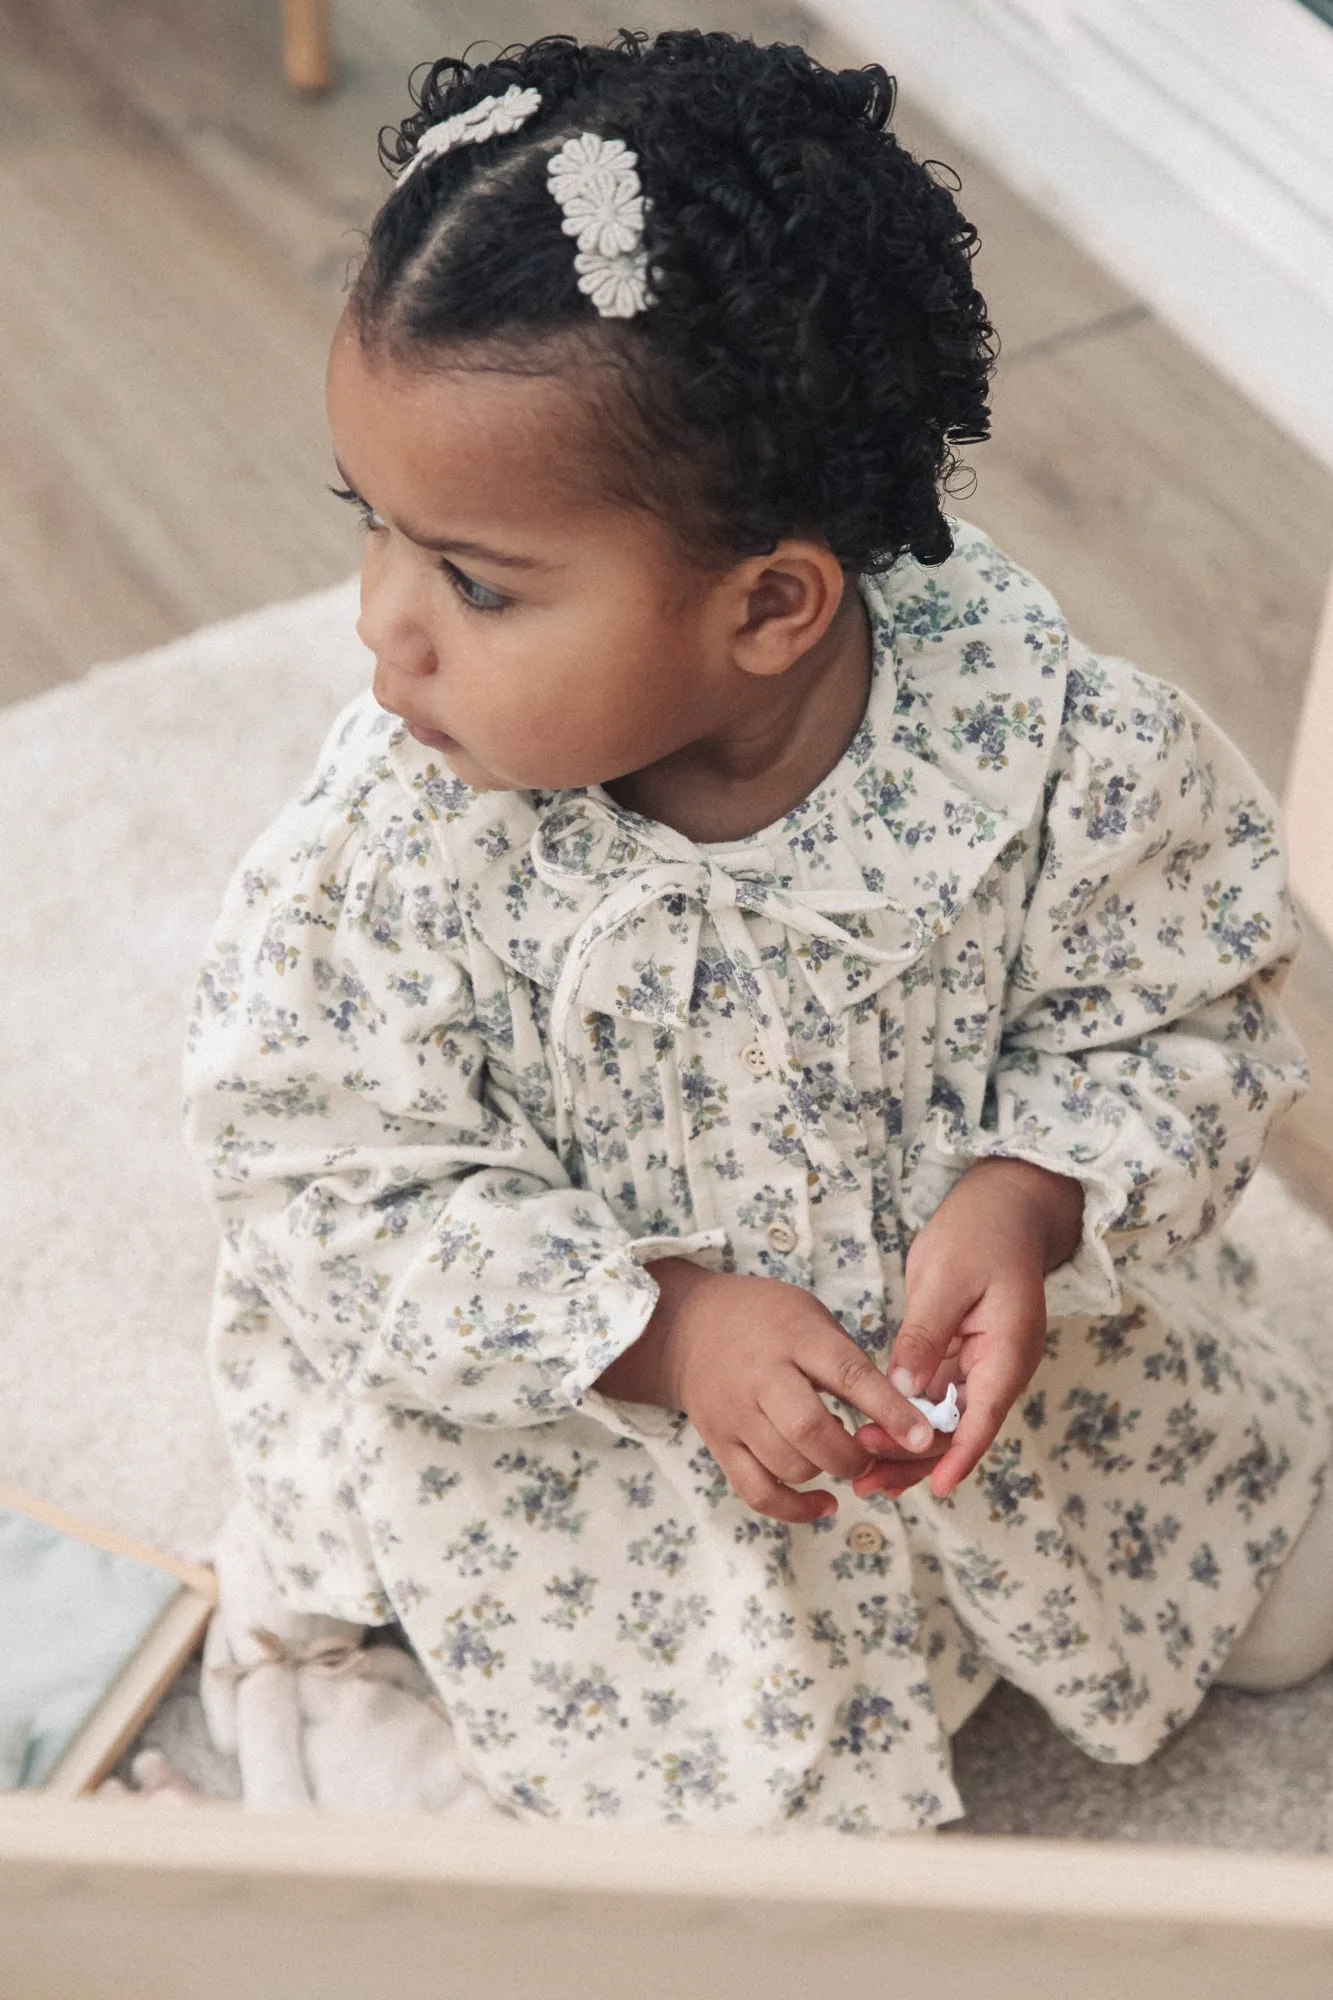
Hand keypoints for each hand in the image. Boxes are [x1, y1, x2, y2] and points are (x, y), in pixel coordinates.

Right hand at [594, 1260, 947, 1524]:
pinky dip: (795, 1508)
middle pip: (811, 1431)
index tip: (923, 1436)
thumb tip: (902, 1414)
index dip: (888, 1409)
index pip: (847, 1375)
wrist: (688, 1328)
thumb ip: (849, 1362)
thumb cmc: (766, 1320)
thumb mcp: (812, 1318)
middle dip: (853, 1455)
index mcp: (795, 1338)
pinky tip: (823, 1501)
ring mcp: (736, 1414)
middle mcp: (762, 1377)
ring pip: (789, 1465)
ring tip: (840, 1457)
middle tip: (872, 1454)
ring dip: (827, 1473)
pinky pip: (758, 1492)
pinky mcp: (720, 1444)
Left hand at [854, 1157, 1082, 1503]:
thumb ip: (923, 1336)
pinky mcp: (961, 1358)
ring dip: (910, 1449)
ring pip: (948, 1423)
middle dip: (918, 1460)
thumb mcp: (944, 1278)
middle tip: (865, 1478)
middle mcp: (1000, 1367)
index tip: (936, 1487)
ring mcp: (982, 1365)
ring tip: (864, 1473)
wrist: (1003, 1207)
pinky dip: (909, 1422)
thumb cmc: (979, 1233)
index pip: (985, 1417)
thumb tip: (902, 1390)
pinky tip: (876, 1438)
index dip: (959, 1455)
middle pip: (963, 1431)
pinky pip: (938, 1402)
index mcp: (1008, 1351)